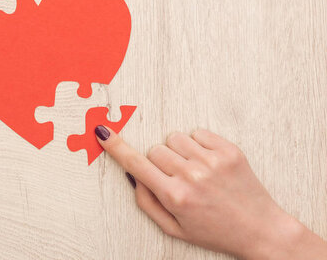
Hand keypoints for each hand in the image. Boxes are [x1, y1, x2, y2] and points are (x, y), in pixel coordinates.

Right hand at [95, 126, 326, 258]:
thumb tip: (133, 174)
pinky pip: (197, 132)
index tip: (103, 132)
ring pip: (174, 138)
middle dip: (159, 162)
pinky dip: (198, 145)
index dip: (116, 147)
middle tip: (176, 179)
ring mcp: (212, 161)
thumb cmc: (215, 231)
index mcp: (175, 196)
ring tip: (195, 171)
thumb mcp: (174, 228)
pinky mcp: (229, 150)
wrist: (260, 229)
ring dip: (178, 152)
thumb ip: (147, 202)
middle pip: (155, 149)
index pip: (136, 164)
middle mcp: (191, 176)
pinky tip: (209, 164)